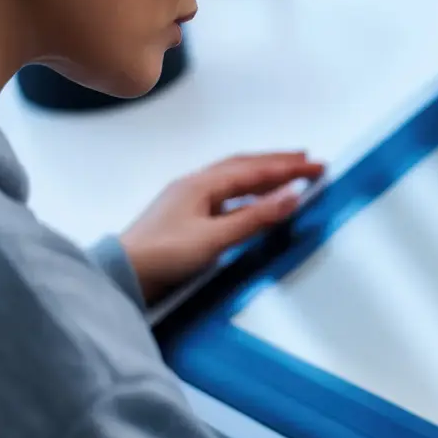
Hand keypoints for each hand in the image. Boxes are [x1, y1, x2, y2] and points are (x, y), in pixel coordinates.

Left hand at [120, 152, 324, 303]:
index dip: (287, 168)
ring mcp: (188, 203)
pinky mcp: (185, 220)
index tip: (315, 166)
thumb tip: (290, 197)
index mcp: (200, 185)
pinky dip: (247, 197)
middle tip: (306, 162)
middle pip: (243, 168)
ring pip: (233, 182)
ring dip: (262, 178)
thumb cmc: (160, 257)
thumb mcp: (214, 238)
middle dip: (277, 164)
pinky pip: (224, 199)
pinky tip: (254, 204)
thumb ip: (255, 218)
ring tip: (287, 178)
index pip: (254, 170)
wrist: (123, 276)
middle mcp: (194, 187)